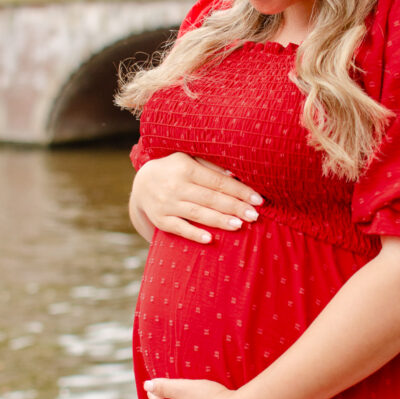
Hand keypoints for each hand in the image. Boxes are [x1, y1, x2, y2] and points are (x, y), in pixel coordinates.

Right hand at [130, 153, 263, 243]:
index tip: (258, 199)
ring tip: (239, 225)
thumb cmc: (175, 169)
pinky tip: (210, 239)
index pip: (218, 181)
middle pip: (210, 198)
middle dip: (234, 207)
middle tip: (254, 215)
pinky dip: (194, 234)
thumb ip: (210, 166)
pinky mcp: (161, 220)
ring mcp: (167, 204)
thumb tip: (234, 174)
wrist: (142, 183)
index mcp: (186, 168)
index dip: (239, 190)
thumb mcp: (188, 159)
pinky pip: (179, 229)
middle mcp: (175, 186)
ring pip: (197, 214)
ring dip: (219, 220)